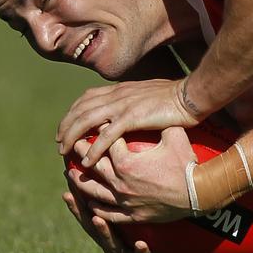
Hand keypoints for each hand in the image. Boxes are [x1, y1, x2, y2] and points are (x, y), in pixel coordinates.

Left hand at [57, 78, 197, 167]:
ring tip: (64, 154)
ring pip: (87, 121)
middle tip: (59, 144)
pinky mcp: (132, 117)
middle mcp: (118, 95)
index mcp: (122, 90)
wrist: (193, 96)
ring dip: (73, 137)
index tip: (66, 126)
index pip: (87, 98)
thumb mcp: (151, 96)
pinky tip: (87, 162)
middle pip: (81, 109)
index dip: (73, 111)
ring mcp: (124, 105)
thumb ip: (136, 101)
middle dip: (66, 126)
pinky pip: (106, 136)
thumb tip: (131, 107)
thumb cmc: (177, 99)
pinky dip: (93, 149)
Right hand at [63, 186, 187, 252]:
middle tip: (68, 195)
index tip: (66, 174)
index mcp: (112, 226)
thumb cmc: (153, 233)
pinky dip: (139, 252)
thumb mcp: (141, 208)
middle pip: (92, 226)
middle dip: (80, 211)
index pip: (91, 208)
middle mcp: (113, 241)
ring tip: (97, 219)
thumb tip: (125, 155)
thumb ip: (133, 187)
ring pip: (111, 244)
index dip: (78, 194)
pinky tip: (142, 244)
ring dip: (103, 232)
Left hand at [67, 126, 195, 222]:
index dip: (98, 132)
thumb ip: (159, 123)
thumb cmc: (187, 162)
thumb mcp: (174, 135)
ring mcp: (124, 201)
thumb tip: (156, 109)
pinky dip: (97, 208)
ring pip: (94, 191)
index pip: (105, 143)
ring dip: (81, 182)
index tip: (92, 126)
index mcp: (127, 161)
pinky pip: (108, 212)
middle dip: (81, 154)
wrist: (199, 193)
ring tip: (69, 174)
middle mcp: (120, 181)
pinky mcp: (131, 215)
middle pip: (93, 166)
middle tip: (71, 145)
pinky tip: (90, 204)